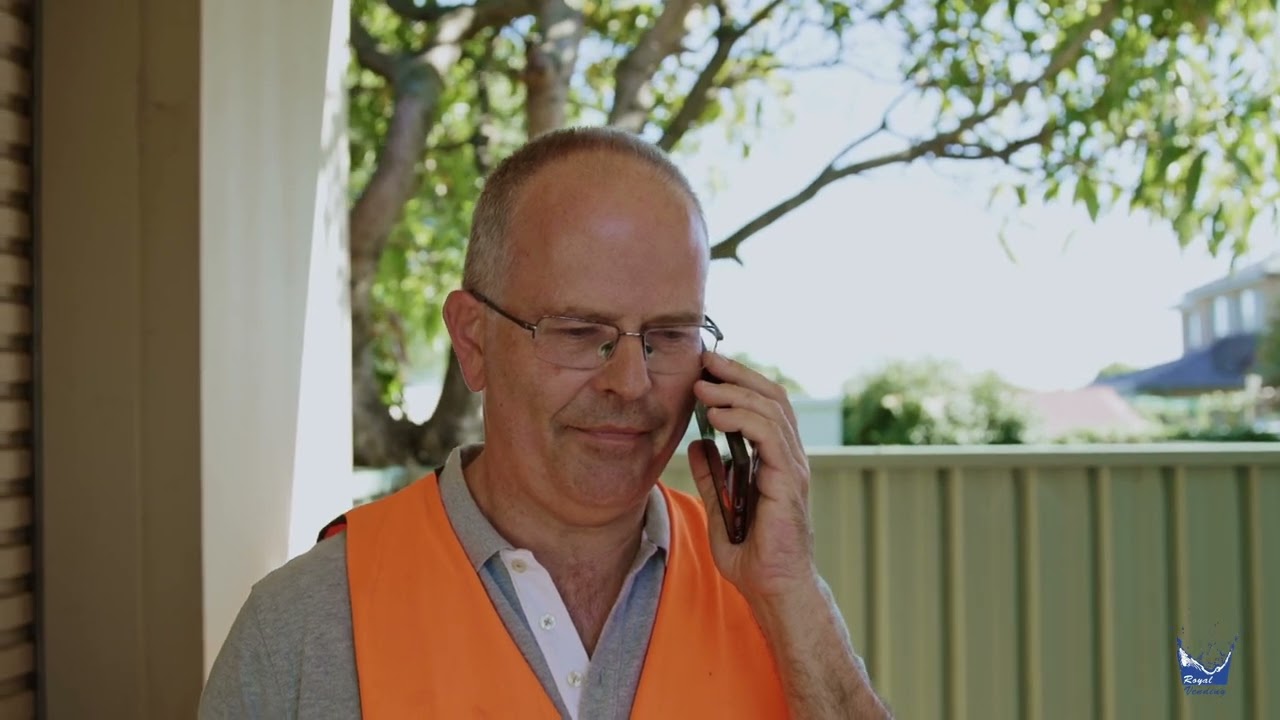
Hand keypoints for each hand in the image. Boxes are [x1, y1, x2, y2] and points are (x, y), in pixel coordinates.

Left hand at [687, 352, 816, 605]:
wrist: (773, 589)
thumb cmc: (753, 556)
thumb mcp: (720, 508)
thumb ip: (712, 476)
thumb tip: (697, 444)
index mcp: (777, 460)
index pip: (765, 405)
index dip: (739, 381)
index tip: (707, 368)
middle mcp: (790, 458)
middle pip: (771, 397)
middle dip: (738, 374)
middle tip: (705, 360)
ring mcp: (792, 468)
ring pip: (771, 411)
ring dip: (734, 393)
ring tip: (702, 386)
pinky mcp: (788, 483)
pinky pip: (769, 438)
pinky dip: (743, 419)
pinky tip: (717, 415)